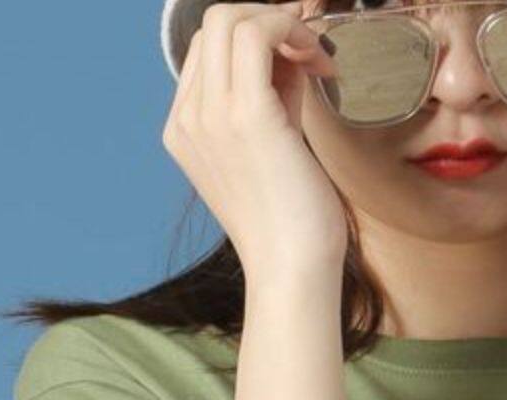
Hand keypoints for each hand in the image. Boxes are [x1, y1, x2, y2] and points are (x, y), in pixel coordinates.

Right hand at [162, 1, 347, 286]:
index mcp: (185, 127)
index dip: (258, 37)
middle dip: (270, 20)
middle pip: (214, 23)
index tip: (300, 59)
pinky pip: (259, 35)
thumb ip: (275, 96)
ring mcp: (210, 115)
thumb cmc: (292, 219)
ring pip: (231, 18)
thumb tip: (292, 53)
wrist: (291, 268)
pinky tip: (321, 64)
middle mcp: (188, 117)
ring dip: (284, 23)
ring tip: (317, 59)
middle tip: (311, 52)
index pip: (209, 48)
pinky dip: (294, 32)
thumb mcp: (275, 145)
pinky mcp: (246, 116)